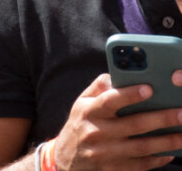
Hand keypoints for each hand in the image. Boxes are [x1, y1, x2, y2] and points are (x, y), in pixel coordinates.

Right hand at [54, 73, 181, 170]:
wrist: (67, 160)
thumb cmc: (80, 125)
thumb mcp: (81, 103)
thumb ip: (98, 88)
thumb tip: (117, 76)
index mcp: (89, 112)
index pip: (110, 101)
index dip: (129, 95)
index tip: (149, 88)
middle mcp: (97, 132)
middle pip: (133, 125)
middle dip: (160, 119)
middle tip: (180, 112)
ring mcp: (107, 154)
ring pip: (142, 147)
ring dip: (167, 141)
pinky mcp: (115, 169)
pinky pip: (142, 165)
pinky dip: (159, 158)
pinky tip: (171, 151)